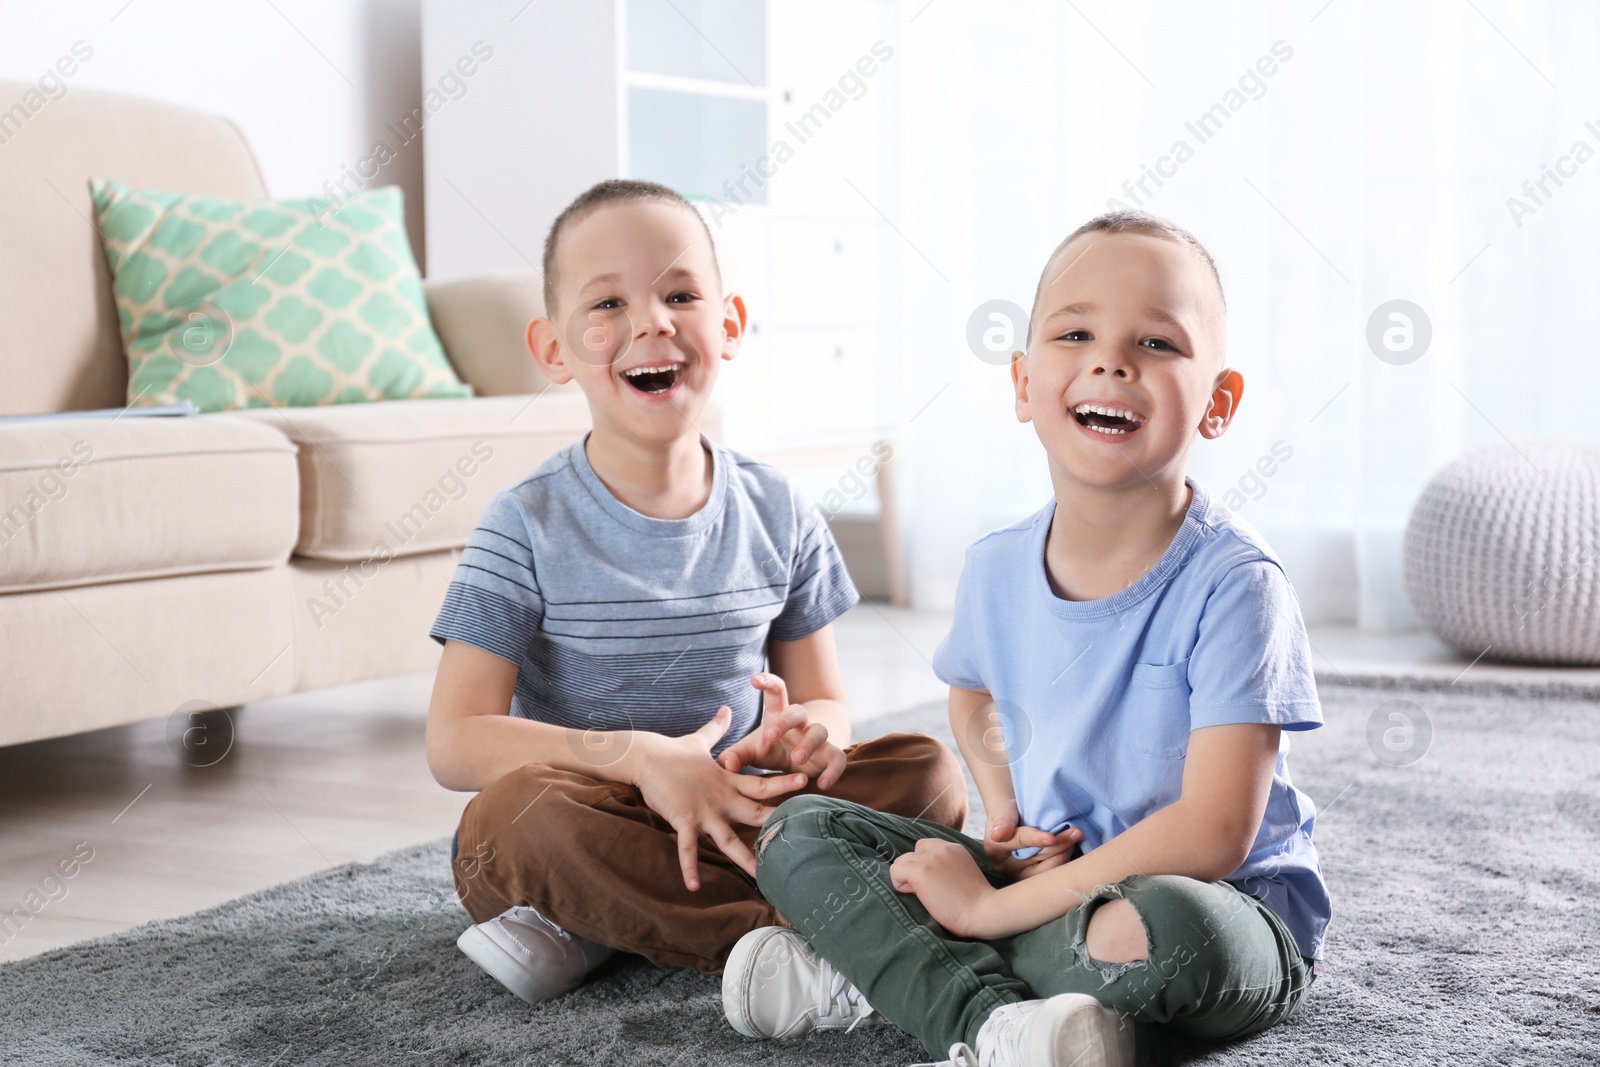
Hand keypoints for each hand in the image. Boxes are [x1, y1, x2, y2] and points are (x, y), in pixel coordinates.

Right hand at [623, 706, 807, 891]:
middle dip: (778, 825)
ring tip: (761, 876)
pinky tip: (694, 887)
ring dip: (745, 859)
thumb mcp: (701, 739)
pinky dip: (690, 868)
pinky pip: (688, 848)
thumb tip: (726, 708)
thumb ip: (717, 727)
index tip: (805, 782)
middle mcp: (721, 797)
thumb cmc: (674, 750)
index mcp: (728, 780)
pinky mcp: (683, 820)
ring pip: (729, 839)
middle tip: (801, 838)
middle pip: (756, 813)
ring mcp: (703, 811)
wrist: (647, 756)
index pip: (763, 783)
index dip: (785, 783)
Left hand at [716, 673, 847, 789]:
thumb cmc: (770, 750)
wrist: (798, 760)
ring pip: (820, 731)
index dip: (768, 682)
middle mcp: (800, 724)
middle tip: (770, 735)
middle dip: (785, 721)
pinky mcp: (829, 756)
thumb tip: (725, 764)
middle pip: (797, 711)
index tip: (754, 679)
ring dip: (809, 744)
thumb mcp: (751, 752)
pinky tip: (822, 784)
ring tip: (796, 760)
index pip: (776, 693)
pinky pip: (838, 759)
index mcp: (779, 716)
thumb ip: (735, 757)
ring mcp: (817, 739)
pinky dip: (833, 771)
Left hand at [890, 838, 998, 937]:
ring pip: (901, 861)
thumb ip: (947, 866)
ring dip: (907, 877)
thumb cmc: (976, 901)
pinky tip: (916, 895)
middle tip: (929, 890)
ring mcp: (929, 858)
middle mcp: (941, 847)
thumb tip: (927, 874)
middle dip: (915, 870)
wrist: (983, 911)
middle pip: (913, 852)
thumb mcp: (963, 872)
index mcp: (953, 847)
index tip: (936, 882)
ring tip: (923, 894)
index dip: (925, 865)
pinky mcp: (920, 872)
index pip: (926, 847)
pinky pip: (895, 871)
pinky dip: (900, 884)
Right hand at [981, 798, 1081, 880]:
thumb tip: (998, 835)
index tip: (1051, 838)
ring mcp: (1022, 876)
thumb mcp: (1003, 812)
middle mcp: (1006, 867)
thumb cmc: (1008, 815)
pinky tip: (1071, 847)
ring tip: (1076, 836)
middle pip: (1037, 856)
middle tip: (1077, 831)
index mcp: (995, 849)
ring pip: (1049, 867)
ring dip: (1065, 851)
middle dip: (1058, 843)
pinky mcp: (1036, 881)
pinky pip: (1054, 873)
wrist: (1013, 824)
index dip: (1035, 839)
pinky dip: (1065, 860)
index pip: (1019, 842)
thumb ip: (1002, 820)